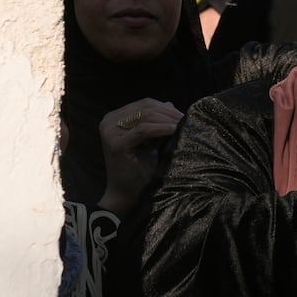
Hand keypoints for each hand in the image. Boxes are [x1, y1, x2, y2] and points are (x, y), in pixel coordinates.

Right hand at [96, 98, 183, 215]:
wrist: (127, 193)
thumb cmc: (141, 168)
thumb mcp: (151, 140)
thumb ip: (156, 122)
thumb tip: (170, 104)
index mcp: (115, 117)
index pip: (145, 103)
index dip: (166, 108)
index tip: (185, 115)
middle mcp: (109, 121)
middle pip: (146, 107)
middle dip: (169, 113)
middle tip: (187, 120)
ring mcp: (110, 131)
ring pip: (146, 115)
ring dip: (168, 120)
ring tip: (183, 125)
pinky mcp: (116, 143)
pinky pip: (144, 130)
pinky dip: (162, 129)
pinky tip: (175, 131)